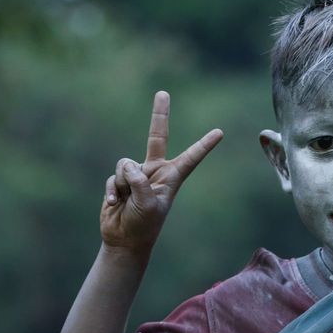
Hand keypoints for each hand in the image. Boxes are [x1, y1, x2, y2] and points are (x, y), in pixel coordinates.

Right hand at [101, 91, 222, 254]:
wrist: (124, 240)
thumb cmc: (143, 226)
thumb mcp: (148, 204)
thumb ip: (140, 182)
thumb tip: (129, 166)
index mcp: (172, 177)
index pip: (191, 158)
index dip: (204, 145)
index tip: (220, 132)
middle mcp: (155, 171)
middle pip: (157, 137)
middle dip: (159, 114)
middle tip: (163, 92)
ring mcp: (136, 174)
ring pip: (125, 164)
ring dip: (123, 182)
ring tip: (126, 201)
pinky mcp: (119, 180)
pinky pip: (113, 177)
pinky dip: (112, 191)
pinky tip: (115, 205)